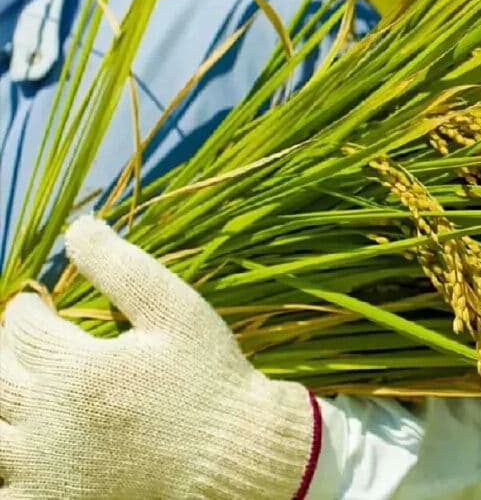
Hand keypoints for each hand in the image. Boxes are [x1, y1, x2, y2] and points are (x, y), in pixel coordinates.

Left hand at [0, 216, 319, 498]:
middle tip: (25, 345)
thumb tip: (76, 226)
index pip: (23, 326)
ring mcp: (49, 469)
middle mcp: (51, 421)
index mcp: (77, 369)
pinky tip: (27, 451)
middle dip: (6, 352)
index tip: (37, 303)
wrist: (237, 454)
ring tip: (24, 392)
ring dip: (1, 406)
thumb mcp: (177, 311)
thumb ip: (122, 266)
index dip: (27, 308)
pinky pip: (8, 491)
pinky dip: (9, 470)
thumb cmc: (211, 379)